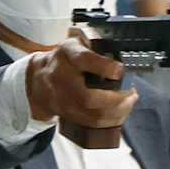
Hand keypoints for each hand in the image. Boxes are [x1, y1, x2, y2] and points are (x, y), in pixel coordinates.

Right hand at [24, 36, 139, 131]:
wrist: (38, 80)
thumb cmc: (64, 60)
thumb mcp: (77, 45)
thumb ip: (95, 48)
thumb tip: (121, 60)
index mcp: (67, 54)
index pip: (83, 59)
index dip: (104, 67)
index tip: (121, 70)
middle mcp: (60, 78)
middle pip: (88, 97)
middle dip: (116, 99)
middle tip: (131, 92)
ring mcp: (62, 100)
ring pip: (92, 115)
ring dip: (117, 112)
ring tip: (130, 101)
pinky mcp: (66, 114)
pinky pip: (91, 123)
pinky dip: (110, 120)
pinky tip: (120, 111)